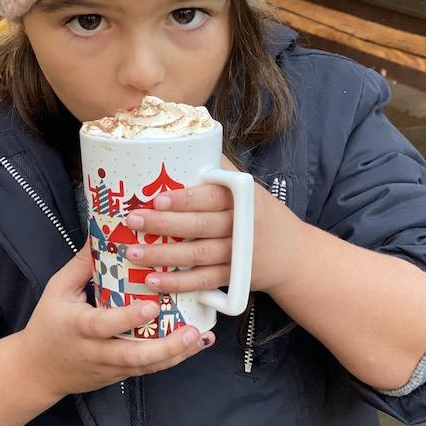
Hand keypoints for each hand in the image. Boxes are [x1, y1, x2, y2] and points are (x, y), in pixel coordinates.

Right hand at [20, 248, 214, 397]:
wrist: (38, 371)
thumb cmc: (47, 323)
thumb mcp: (57, 289)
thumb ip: (81, 264)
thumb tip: (101, 232)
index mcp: (79, 327)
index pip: (105, 325)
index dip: (129, 318)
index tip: (153, 305)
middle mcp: (97, 351)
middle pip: (134, 356)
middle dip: (166, 347)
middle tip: (192, 330)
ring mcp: (110, 367)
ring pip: (147, 366)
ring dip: (177, 354)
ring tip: (202, 337)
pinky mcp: (119, 375)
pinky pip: (148, 370)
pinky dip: (173, 359)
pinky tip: (195, 345)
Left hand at [122, 157, 302, 294]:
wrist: (293, 254)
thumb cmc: (260, 213)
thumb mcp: (249, 187)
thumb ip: (220, 169)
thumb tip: (183, 141)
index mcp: (243, 199)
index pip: (212, 196)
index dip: (186, 199)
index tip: (158, 198)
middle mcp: (241, 227)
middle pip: (200, 226)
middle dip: (164, 224)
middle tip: (133, 220)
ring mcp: (238, 255)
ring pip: (197, 256)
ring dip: (163, 256)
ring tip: (133, 252)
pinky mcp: (234, 278)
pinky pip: (203, 281)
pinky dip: (178, 283)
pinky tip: (152, 281)